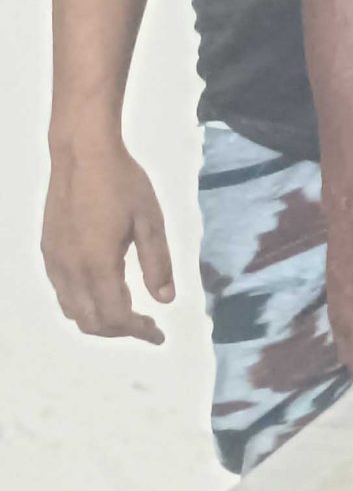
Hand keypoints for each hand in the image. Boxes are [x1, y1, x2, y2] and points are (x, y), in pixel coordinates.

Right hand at [42, 138, 173, 342]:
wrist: (82, 155)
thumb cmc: (123, 183)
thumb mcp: (150, 221)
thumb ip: (158, 262)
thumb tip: (165, 299)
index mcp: (97, 264)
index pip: (115, 316)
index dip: (138, 331)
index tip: (159, 335)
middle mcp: (70, 269)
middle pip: (90, 321)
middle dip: (120, 331)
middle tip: (147, 326)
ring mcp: (55, 261)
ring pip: (72, 310)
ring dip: (99, 320)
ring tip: (128, 312)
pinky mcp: (48, 251)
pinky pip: (62, 292)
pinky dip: (83, 304)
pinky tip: (105, 291)